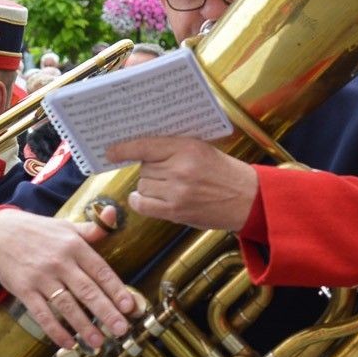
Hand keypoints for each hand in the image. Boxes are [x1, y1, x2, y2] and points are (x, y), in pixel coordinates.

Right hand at [0, 206, 142, 349]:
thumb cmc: (37, 232)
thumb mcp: (65, 226)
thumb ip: (92, 228)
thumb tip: (113, 214)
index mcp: (73, 246)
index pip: (100, 271)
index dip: (116, 290)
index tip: (129, 307)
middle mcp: (59, 262)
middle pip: (87, 291)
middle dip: (106, 313)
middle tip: (122, 330)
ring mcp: (41, 277)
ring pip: (67, 305)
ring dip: (84, 326)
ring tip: (98, 342)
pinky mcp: (24, 290)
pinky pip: (42, 314)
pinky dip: (55, 330)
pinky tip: (67, 343)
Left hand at [104, 137, 257, 231]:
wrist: (247, 198)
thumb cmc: (223, 172)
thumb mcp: (202, 150)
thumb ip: (174, 148)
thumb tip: (139, 149)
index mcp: (187, 147)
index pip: (146, 145)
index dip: (124, 148)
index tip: (110, 151)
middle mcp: (180, 168)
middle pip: (144, 168)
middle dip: (151, 170)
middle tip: (168, 172)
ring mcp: (176, 191)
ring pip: (143, 185)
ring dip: (149, 186)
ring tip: (168, 186)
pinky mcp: (175, 211)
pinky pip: (143, 204)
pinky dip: (140, 201)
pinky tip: (145, 198)